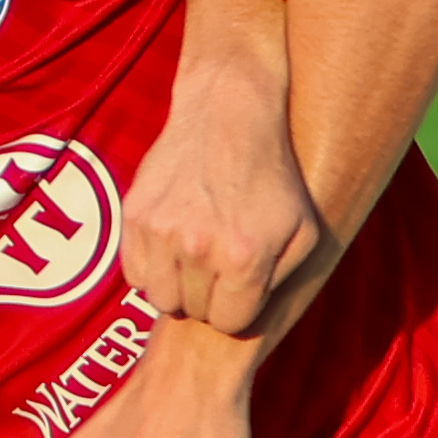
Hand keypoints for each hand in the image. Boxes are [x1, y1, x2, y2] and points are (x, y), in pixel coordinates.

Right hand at [120, 82, 326, 334]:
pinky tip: (173, 245)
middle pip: (193, 313)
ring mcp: (160, 231)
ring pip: (159, 298)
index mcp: (244, 257)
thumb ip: (283, 282)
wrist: (228, 113)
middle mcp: (198, 248)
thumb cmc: (274, 175)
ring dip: (177, 288)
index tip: (241, 288)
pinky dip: (152, 268)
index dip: (238, 310)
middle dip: (208, 298)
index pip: (229, 324)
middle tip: (219, 268)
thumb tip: (253, 315)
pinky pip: (134, 273)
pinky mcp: (135, 215)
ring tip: (195, 260)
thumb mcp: (303, 231)